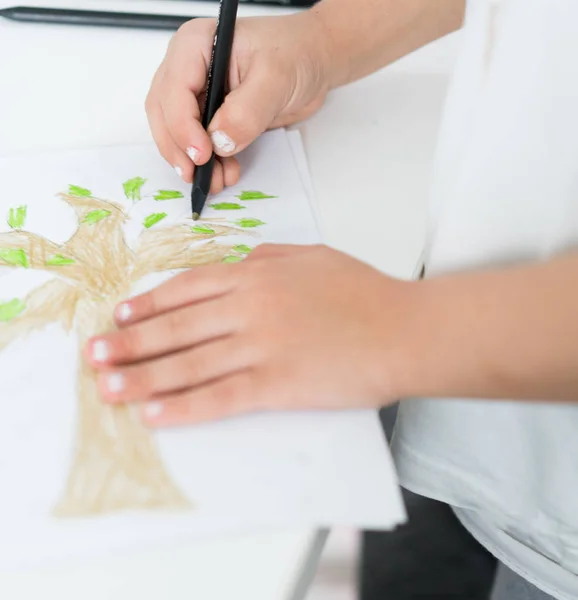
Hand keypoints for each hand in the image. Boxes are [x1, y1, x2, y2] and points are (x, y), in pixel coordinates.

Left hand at [86, 245, 412, 426]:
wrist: (404, 329)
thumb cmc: (363, 292)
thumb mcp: (312, 257)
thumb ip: (269, 257)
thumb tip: (239, 262)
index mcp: (257, 274)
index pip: (188, 289)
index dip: (149, 304)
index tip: (121, 317)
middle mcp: (250, 307)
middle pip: (176, 326)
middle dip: (129, 342)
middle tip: (94, 355)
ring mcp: (261, 345)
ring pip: (188, 363)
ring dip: (142, 377)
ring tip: (107, 387)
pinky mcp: (276, 384)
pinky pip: (219, 396)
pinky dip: (183, 407)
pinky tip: (155, 416)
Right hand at [146, 13, 331, 192]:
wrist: (312, 64)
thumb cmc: (296, 54)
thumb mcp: (275, 78)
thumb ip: (246, 111)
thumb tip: (219, 142)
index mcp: (196, 45)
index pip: (174, 90)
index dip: (182, 126)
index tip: (203, 154)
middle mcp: (188, 68)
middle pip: (165, 114)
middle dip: (179, 149)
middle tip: (199, 175)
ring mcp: (197, 93)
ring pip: (176, 133)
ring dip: (191, 162)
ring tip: (217, 181)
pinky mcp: (209, 116)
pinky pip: (197, 143)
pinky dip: (207, 163)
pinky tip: (224, 173)